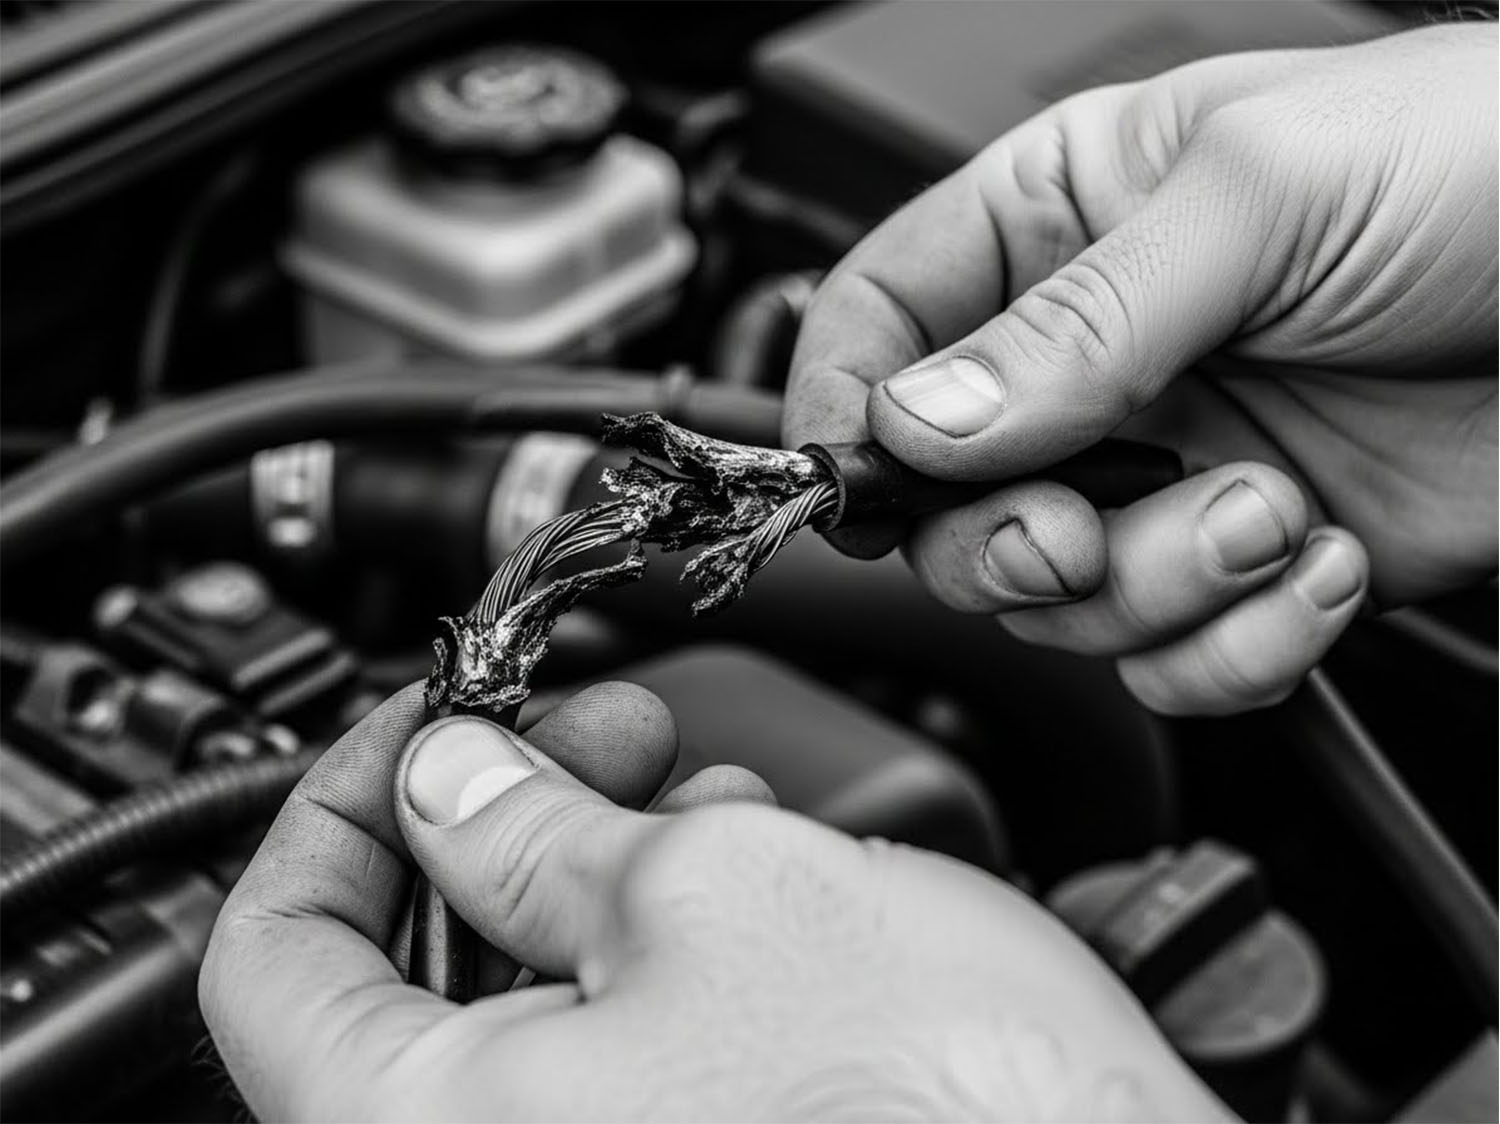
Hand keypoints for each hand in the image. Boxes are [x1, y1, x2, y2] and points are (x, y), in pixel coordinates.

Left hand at [201, 685, 1226, 1120]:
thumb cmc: (942, 1102)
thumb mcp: (710, 889)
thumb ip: (531, 829)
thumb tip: (444, 777)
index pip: (272, 962)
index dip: (333, 810)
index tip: (417, 726)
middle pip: (408, 979)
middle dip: (494, 819)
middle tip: (577, 728)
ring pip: (530, 1009)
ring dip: (593, 871)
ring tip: (692, 787)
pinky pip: (621, 1058)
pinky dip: (660, 950)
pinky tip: (742, 876)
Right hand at [785, 24, 1497, 715]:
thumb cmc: (1487, 164)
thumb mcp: (1258, 200)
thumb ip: (1073, 321)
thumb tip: (921, 422)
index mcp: (1061, 226)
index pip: (880, 324)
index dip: (842, 410)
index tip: (855, 481)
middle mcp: (1096, 363)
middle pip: (944, 503)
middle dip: (1009, 544)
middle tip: (1075, 532)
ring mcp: (1167, 471)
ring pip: (1060, 602)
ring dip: (1160, 588)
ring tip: (1267, 511)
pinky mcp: (1249, 564)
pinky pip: (1172, 662)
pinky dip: (1239, 648)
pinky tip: (1321, 563)